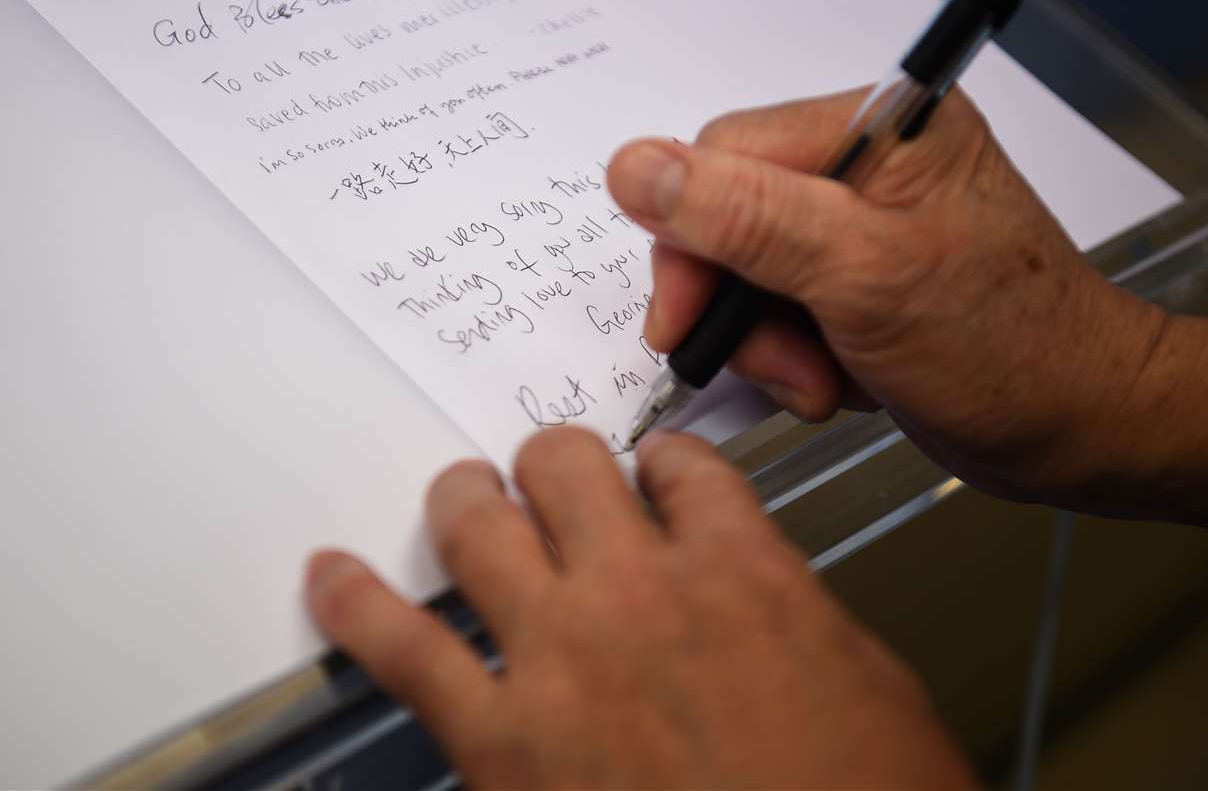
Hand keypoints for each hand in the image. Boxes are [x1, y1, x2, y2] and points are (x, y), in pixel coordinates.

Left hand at [306, 426, 974, 788]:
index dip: (662, 464)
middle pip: (566, 467)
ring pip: (479, 523)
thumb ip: (796, 619)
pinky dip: (359, 605)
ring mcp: (561, 661)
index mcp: (744, 576)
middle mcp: (642, 595)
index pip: (682, 468)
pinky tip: (332, 581)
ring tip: (461, 494)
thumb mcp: (875, 692)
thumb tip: (761, 598)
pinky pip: (406, 649)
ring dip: (465, 497)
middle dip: (556, 464)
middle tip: (550, 478)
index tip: (653, 476)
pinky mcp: (501, 743)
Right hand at [606, 89, 1207, 528]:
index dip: (690, 240)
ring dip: (769, 339)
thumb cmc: (1006, 347)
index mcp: (879, 123)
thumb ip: (744, 217)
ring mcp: (865, 219)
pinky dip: (794, 352)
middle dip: (741, 303)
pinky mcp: (863, 272)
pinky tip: (842, 378)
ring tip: (826, 379)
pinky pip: (781, 301)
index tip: (689, 323)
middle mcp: (868, 159)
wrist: (1087, 426)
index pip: (722, 156)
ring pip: (748, 267)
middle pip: (726, 213)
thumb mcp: (861, 276)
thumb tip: (633, 168)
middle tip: (791, 365)